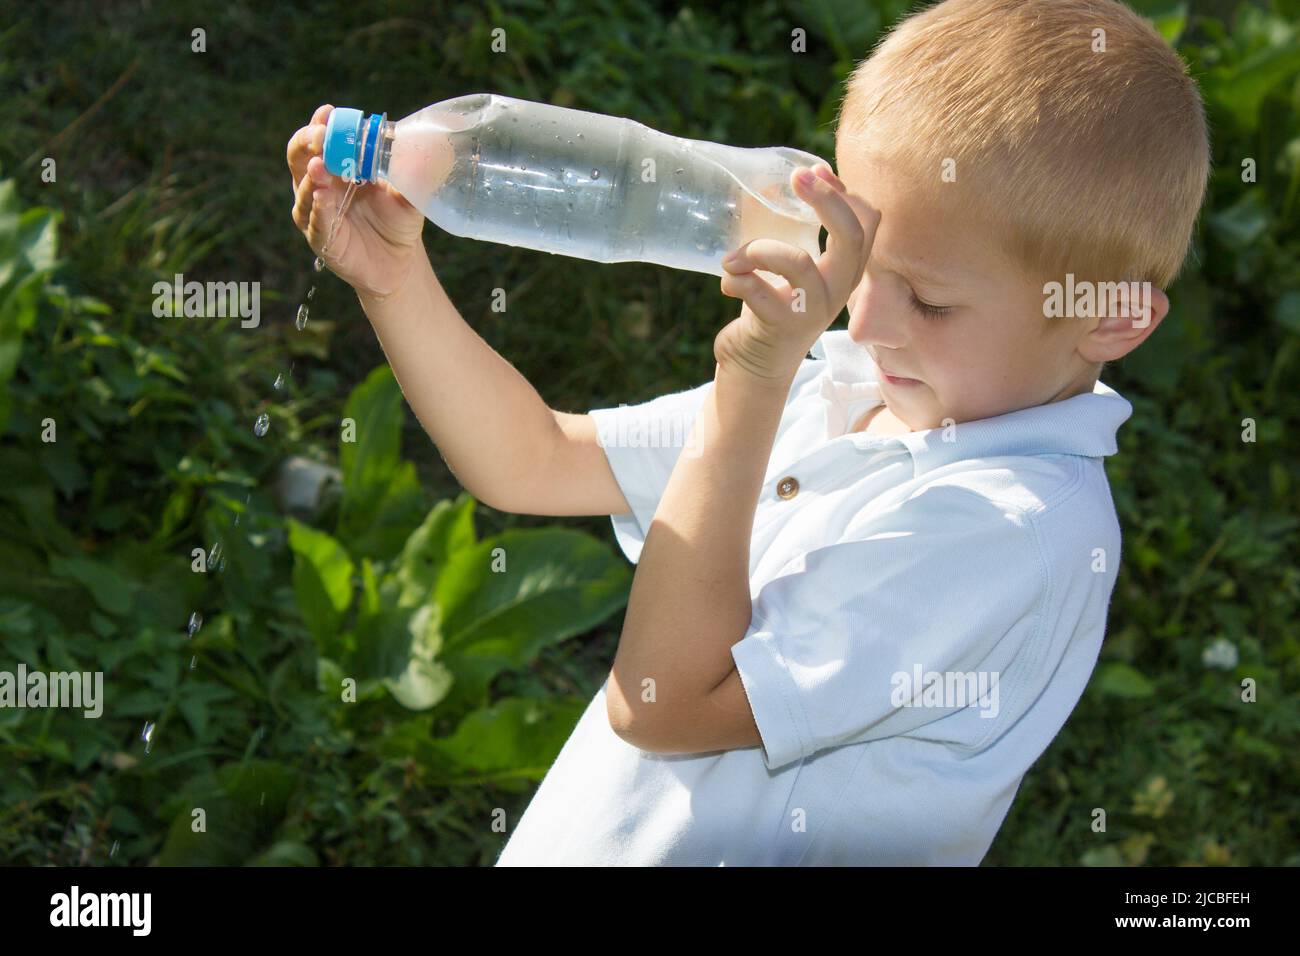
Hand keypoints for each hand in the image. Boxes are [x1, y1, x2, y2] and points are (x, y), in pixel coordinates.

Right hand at [287, 104, 427, 299]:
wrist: (400, 261)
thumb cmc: (399, 219)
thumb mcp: (409, 192)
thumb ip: (414, 172)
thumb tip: (439, 148)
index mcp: (337, 164)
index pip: (320, 137)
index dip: (321, 123)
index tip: (328, 113)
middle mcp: (320, 184)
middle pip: (299, 155)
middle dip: (308, 142)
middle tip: (321, 137)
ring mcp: (316, 211)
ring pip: (303, 188)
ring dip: (311, 176)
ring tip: (319, 166)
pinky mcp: (321, 238)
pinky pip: (315, 221)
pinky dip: (317, 209)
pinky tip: (322, 197)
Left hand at [716, 163, 878, 386]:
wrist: (755, 367)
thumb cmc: (771, 307)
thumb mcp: (790, 267)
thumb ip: (793, 229)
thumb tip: (786, 178)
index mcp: (844, 271)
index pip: (867, 223)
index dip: (844, 192)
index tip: (812, 172)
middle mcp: (837, 290)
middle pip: (851, 236)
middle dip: (825, 200)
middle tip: (796, 178)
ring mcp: (812, 311)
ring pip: (797, 261)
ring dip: (757, 250)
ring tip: (732, 259)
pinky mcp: (782, 328)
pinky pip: (758, 292)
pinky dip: (735, 280)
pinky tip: (727, 282)